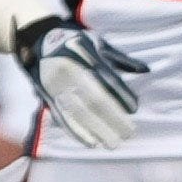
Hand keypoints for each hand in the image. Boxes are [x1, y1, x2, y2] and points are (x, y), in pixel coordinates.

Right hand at [13, 16, 146, 149]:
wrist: (36, 38)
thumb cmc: (74, 42)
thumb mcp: (97, 43)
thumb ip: (119, 59)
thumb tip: (145, 70)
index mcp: (85, 55)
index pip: (108, 80)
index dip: (122, 96)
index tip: (134, 109)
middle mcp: (70, 70)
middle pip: (95, 99)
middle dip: (114, 119)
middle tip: (129, 133)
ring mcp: (57, 83)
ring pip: (79, 111)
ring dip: (98, 130)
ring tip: (113, 143)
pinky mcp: (47, 94)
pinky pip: (62, 116)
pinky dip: (77, 131)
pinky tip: (91, 142)